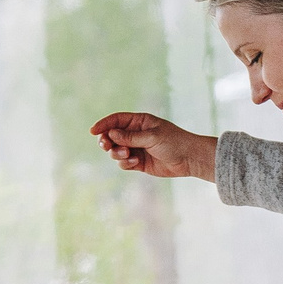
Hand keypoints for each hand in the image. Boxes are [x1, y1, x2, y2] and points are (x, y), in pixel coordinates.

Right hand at [91, 112, 214, 180]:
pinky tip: (134, 163)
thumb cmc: (174, 142)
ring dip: (116, 153)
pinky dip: (125, 163)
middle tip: (106, 146)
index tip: (93, 131)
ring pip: (116, 151)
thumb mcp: (152, 136)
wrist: (189, 159)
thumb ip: (131, 137)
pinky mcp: (138, 163)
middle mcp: (135, 134)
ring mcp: (136, 148)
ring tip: (126, 155)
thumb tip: (111, 134)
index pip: (116, 120)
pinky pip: (124, 163)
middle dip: (107, 141)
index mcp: (139, 121)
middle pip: (112, 136)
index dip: (103, 124)